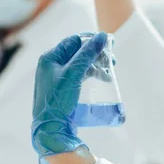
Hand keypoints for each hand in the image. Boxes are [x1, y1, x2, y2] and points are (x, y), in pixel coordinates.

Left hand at [32, 32, 107, 163]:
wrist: (51, 128)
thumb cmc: (58, 99)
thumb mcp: (74, 73)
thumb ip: (88, 54)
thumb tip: (103, 35)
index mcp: (50, 57)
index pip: (74, 41)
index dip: (92, 41)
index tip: (109, 44)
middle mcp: (52, 65)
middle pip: (78, 52)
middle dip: (96, 55)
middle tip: (113, 61)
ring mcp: (57, 77)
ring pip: (80, 64)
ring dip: (96, 66)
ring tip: (109, 74)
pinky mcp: (63, 88)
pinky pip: (79, 75)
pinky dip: (91, 75)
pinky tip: (102, 79)